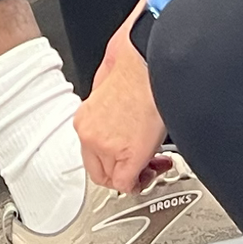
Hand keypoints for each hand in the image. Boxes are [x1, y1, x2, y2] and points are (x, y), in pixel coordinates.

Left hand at [76, 9, 167, 194]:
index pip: (92, 153)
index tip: (129, 150)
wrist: (149, 59)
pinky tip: (156, 167)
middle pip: (99, 170)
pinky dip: (142, 182)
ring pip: (114, 179)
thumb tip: (119, 117)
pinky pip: (128, 185)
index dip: (113, 158)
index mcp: (86, 117)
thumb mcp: (109, 85)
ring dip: (136, 174)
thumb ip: (108, 108)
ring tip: (153, 163)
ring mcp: (104, 146)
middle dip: (122, 169)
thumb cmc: (138, 64)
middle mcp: (89, 134)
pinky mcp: (126, 155)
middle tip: (142, 162)